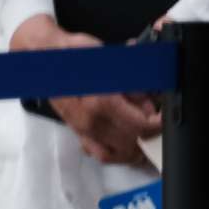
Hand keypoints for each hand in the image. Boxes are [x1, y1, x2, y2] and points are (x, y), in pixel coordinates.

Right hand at [11, 15, 163, 169]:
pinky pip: (100, 153)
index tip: (163, 118)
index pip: (140, 125)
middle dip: (148, 135)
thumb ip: (133, 83)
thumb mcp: (111, 61)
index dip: (157, 124)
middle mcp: (91, 121)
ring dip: (135, 148)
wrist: (46, 59)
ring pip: (117, 153)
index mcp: (102, 101)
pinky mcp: (77, 132)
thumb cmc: (76, 55)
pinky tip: (125, 146)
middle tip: (156, 124)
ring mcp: (83, 129)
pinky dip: (116, 153)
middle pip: (132, 142)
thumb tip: (149, 100)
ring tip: (145, 137)